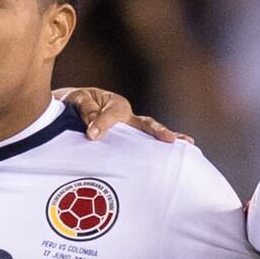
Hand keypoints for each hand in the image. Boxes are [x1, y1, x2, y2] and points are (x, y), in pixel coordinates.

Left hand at [50, 85, 188, 143]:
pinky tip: (173, 157)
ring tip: (186, 145)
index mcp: (114, 103)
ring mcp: (130, 130)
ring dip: (167, 140)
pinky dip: (157, 152)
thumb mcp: (76, 100)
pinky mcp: (127, 141)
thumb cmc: (76, 103)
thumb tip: (93, 130)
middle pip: (145, 124)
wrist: (73, 108)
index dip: (102, 124)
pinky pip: (142, 146)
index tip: (91, 135)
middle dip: (158, 131)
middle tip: (169, 139)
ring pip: (149, 135)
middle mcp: (127, 117)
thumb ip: (85, 110)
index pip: (112, 114)